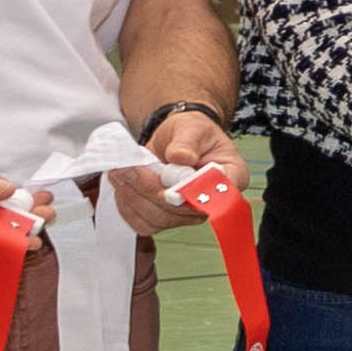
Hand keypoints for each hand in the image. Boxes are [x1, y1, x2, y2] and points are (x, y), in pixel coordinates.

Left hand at [102, 111, 240, 233]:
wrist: (176, 139)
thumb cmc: (191, 133)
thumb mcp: (192, 127)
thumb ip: (187, 142)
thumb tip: (181, 157)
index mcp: (230, 177)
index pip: (220, 195)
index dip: (193, 196)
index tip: (169, 190)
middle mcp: (211, 201)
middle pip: (182, 210)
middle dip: (151, 189)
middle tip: (130, 168)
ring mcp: (187, 213)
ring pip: (159, 219)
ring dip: (134, 196)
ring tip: (121, 172)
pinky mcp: (165, 218)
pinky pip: (144, 223)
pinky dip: (128, 207)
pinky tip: (123, 187)